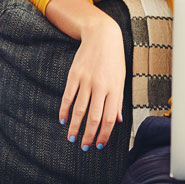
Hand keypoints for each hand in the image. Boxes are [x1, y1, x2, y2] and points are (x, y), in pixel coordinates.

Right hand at [59, 21, 124, 150]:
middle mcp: (100, 86)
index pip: (109, 118)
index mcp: (115, 89)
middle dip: (89, 136)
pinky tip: (63, 120)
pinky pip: (68, 97)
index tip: (100, 145)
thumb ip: (118, 100)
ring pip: (79, 110)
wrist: (102, 35)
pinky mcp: (74, 75)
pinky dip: (65, 110)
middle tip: (84, 147)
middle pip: (94, 118)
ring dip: (75, 127)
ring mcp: (86, 80)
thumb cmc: (114, 59)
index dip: (104, 134)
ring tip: (72, 138)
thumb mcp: (121, 78)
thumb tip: (118, 121)